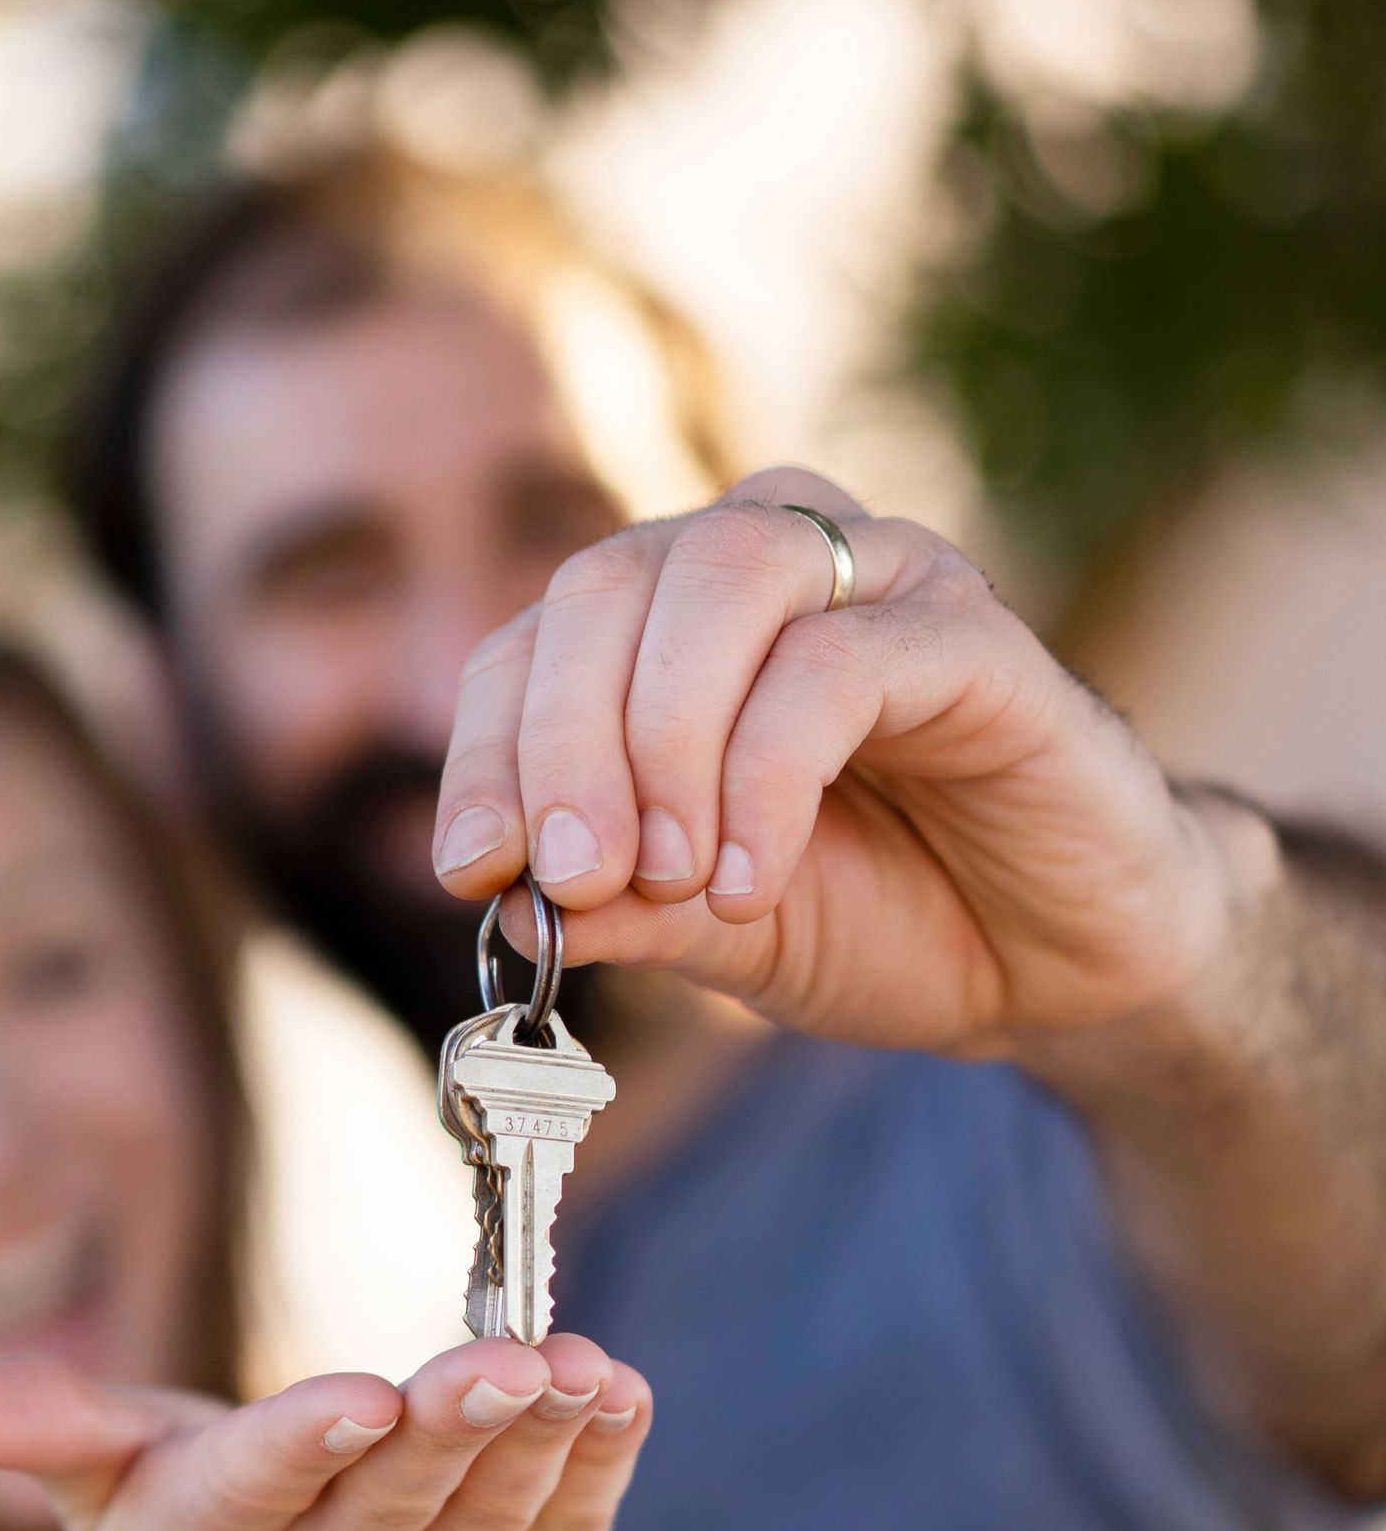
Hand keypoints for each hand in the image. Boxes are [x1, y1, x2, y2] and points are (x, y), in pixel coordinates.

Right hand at [0, 1336, 649, 1530]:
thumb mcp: (110, 1489)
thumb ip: (50, 1434)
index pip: (260, 1489)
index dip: (306, 1443)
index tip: (356, 1396)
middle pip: (395, 1498)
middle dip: (451, 1426)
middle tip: (503, 1360)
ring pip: (494, 1512)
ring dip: (543, 1438)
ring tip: (577, 1363)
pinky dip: (602, 1467)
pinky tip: (621, 1395)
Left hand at [432, 466, 1268, 1055]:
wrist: (1058, 965)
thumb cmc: (886, 919)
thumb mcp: (716, 933)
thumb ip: (619, 909)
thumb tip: (496, 902)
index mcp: (678, 624)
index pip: (535, 641)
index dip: (486, 750)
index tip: (470, 871)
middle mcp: (771, 566)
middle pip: (609, 584)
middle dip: (561, 742)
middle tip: (568, 881)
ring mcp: (879, 581)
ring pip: (725, 579)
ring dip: (662, 737)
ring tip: (667, 877)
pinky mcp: (973, 636)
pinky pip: (840, 660)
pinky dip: (768, 774)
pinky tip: (752, 880)